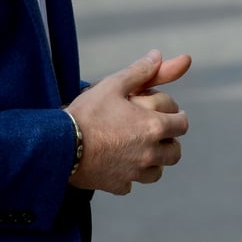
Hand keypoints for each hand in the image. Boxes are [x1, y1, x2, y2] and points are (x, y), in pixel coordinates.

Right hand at [66, 50, 190, 195]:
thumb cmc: (88, 112)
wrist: (60, 144)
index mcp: (153, 126)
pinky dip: (130, 174)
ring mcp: (135, 173)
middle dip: (170, 140)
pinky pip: (132, 183)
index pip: (182, 124)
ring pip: (158, 171)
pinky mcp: (119, 185)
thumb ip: (139, 71)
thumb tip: (157, 56)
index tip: (169, 112)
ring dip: (154, 160)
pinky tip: (118, 163)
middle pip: (175, 151)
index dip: (176, 115)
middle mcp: (150, 153)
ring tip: (140, 148)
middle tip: (156, 130)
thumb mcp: (113, 84)